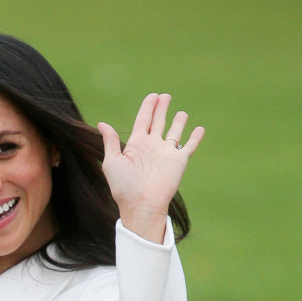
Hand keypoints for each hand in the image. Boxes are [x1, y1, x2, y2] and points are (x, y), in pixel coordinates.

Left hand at [97, 93, 203, 242]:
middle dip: (161, 108)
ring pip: (174, 132)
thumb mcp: (112, 162)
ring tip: (182, 112)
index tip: (153, 96)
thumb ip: (111, 142)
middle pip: (158, 122)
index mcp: (136, 144)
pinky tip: (199, 129)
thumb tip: (102, 123)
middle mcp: (152, 146)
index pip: (142, 120)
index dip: (148, 107)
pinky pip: (189, 146)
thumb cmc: (123, 186)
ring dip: (178, 122)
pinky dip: (195, 137)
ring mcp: (166, 153)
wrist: (141, 204)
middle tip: (165, 96)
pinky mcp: (179, 161)